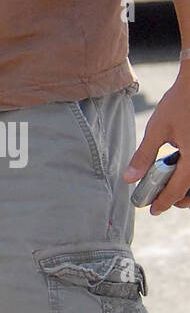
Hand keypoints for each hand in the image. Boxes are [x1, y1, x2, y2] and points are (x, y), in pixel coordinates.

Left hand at [122, 69, 189, 212]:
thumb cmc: (179, 103)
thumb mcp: (157, 129)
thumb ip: (144, 155)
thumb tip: (129, 178)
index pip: (177, 190)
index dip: (163, 202)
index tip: (152, 210)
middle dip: (178, 199)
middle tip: (161, 200)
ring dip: (187, 188)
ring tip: (170, 187)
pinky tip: (180, 168)